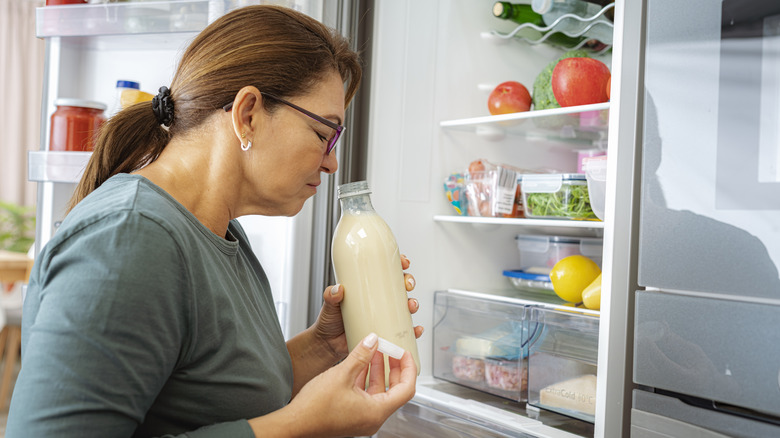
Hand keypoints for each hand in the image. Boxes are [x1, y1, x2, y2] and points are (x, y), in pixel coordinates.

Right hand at [282, 333, 416, 436]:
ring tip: (375, 351)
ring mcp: (362, 418)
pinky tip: (360, 364)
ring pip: (379, 392)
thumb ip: (361, 355)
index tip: (404, 353)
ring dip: (379, 371)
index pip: (406, 389)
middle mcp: (373, 418)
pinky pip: (367, 395)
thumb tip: (373, 340)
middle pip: (395, 391)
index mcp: (376, 412)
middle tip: (392, 350)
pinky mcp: (352, 416)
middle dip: (394, 368)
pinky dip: (367, 379)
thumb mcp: (341, 374)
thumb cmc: (315, 408)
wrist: (294, 423)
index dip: (408, 368)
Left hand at [313, 254, 420, 360]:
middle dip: (409, 282)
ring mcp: (383, 315)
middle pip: (400, 286)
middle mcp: (378, 300)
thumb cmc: (329, 321)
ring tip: (410, 306)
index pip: (386, 271)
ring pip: (405, 306)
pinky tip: (416, 329)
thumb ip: (331, 295)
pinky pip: (404, 330)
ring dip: (413, 304)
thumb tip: (338, 289)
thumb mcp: (329, 304)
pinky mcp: (386, 332)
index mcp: (367, 288)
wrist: (328, 345)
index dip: (398, 264)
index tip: (403, 263)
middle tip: (407, 285)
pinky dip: (413, 330)